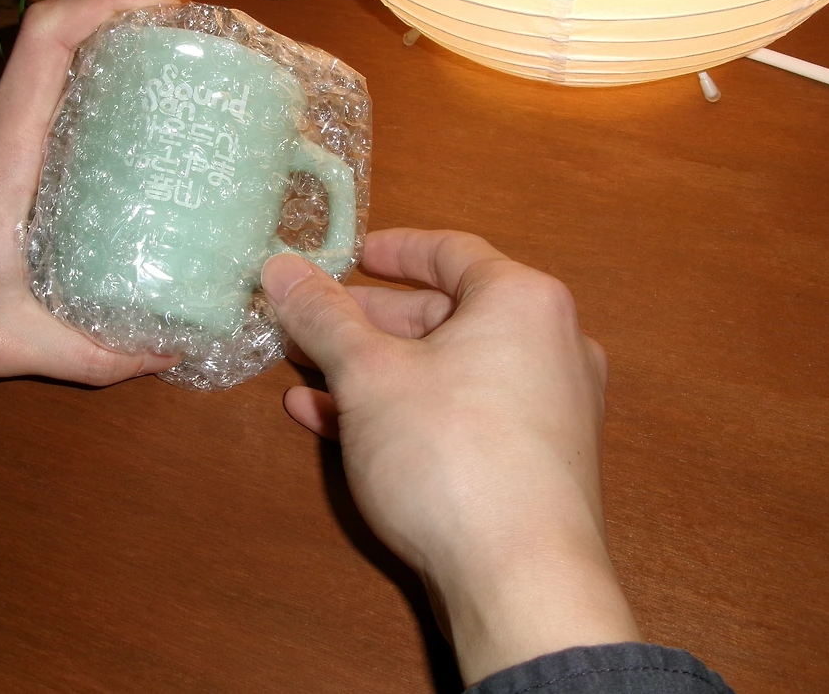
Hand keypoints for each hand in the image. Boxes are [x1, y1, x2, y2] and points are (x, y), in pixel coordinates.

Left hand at [0, 0, 179, 387]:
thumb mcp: (4, 344)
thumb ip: (90, 354)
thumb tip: (171, 352)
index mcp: (2, 151)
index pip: (48, 40)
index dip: (110, 3)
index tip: (173, 15)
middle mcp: (0, 136)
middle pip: (66, 45)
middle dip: (135, 32)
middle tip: (203, 62)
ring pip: (61, 79)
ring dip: (120, 68)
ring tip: (189, 98)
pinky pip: (55, 121)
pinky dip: (101, 114)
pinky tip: (142, 160)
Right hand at [261, 229, 640, 684]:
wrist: (519, 578)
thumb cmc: (449, 451)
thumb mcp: (368, 374)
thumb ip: (322, 316)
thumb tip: (280, 267)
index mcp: (523, 301)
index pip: (451, 252)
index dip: (392, 249)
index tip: (348, 254)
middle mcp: (548, 346)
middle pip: (443, 316)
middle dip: (367, 322)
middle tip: (309, 325)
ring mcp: (545, 409)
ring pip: (444, 372)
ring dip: (372, 372)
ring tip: (305, 377)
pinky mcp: (531, 463)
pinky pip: (458, 416)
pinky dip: (401, 412)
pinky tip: (334, 424)